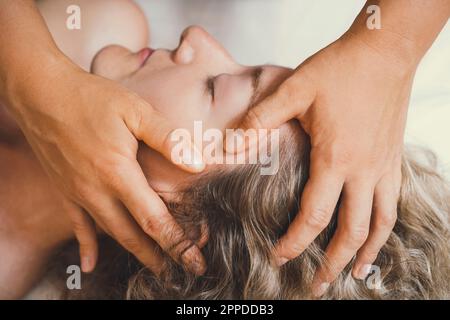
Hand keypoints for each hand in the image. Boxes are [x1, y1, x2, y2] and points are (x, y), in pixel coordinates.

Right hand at [10, 60, 205, 274]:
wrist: (41, 92)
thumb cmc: (91, 98)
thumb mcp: (135, 110)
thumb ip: (168, 139)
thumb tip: (198, 165)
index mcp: (118, 172)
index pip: (153, 219)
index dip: (176, 243)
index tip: (194, 262)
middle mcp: (96, 190)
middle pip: (132, 236)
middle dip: (158, 258)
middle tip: (178, 275)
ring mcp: (78, 193)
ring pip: (109, 233)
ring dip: (133, 252)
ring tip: (152, 267)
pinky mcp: (64, 190)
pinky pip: (77, 225)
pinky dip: (87, 246)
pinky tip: (90, 264)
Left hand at [231, 33, 415, 294]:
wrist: (385, 51)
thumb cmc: (341, 69)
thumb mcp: (295, 89)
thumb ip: (261, 119)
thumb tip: (229, 142)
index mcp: (335, 158)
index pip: (314, 215)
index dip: (295, 242)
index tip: (278, 256)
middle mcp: (363, 170)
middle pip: (350, 232)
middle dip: (331, 264)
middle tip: (316, 285)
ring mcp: (383, 167)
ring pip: (379, 225)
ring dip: (364, 254)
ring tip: (353, 276)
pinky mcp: (394, 160)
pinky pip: (394, 204)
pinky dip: (385, 228)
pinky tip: (377, 237)